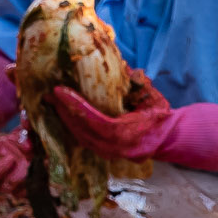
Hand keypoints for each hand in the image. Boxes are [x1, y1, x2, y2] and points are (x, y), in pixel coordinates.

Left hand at [50, 83, 175, 158]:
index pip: (97, 121)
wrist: (166, 138)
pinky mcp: (102, 152)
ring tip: (53, 102)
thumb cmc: (159, 116)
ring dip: (64, 118)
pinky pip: (82, 139)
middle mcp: (116, 148)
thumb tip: (121, 65)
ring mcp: (108, 153)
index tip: (60, 91)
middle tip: (50, 93)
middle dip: (64, 110)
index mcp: (129, 135)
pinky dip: (71, 125)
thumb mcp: (152, 96)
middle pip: (82, 130)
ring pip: (79, 136)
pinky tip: (63, 113)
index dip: (76, 106)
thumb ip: (138, 82)